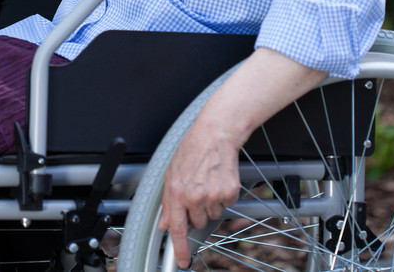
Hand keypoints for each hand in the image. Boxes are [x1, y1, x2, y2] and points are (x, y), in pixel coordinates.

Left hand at [159, 101, 241, 269]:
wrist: (215, 133)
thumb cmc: (192, 149)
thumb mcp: (171, 172)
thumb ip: (168, 201)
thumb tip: (164, 224)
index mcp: (177, 192)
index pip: (177, 229)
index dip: (180, 249)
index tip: (182, 261)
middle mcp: (195, 196)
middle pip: (198, 223)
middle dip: (197, 211)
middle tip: (198, 190)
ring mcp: (213, 195)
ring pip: (213, 214)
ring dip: (211, 203)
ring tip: (208, 181)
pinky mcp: (229, 192)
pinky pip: (226, 205)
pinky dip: (224, 196)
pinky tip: (218, 179)